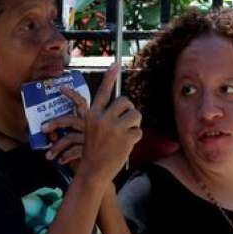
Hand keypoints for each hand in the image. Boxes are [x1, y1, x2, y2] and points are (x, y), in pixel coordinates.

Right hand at [43, 65, 141, 182]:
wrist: (93, 170)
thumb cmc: (95, 149)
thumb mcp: (93, 128)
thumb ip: (105, 116)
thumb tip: (125, 104)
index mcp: (92, 114)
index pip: (103, 92)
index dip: (110, 77)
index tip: (116, 63)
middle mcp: (103, 118)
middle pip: (125, 101)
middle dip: (129, 109)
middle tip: (127, 120)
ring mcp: (115, 128)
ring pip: (135, 115)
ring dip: (135, 124)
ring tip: (127, 134)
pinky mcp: (126, 138)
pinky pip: (139, 131)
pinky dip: (136, 138)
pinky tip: (126, 145)